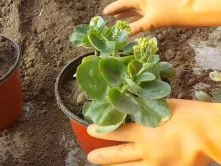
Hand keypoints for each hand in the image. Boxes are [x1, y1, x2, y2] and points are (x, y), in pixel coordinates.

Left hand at [87, 99, 220, 165]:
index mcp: (143, 130)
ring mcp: (155, 164)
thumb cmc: (190, 115)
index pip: (116, 132)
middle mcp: (145, 149)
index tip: (90, 130)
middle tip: (90, 156)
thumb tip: (138, 109)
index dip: (101, 131)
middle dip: (102, 156)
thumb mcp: (164, 106)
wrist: (210, 133)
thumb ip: (148, 111)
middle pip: (118, 154)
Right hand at [104, 0, 220, 34]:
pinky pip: (141, 15)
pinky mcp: (155, 13)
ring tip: (117, 19)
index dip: (113, 8)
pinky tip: (131, 24)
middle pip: (127, 6)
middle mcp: (143, 2)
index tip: (104, 13)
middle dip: (118, 11)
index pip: (122, 3)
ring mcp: (149, 7)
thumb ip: (135, 28)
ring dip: (126, 15)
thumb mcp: (150, 22)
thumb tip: (123, 36)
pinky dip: (135, 20)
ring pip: (134, 10)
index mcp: (140, 0)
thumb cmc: (169, 13)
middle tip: (109, 16)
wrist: (188, 11)